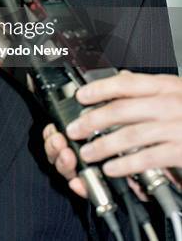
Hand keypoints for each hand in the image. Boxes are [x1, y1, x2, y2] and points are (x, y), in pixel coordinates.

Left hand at [43, 71, 181, 198]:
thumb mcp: (176, 90)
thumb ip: (149, 87)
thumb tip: (122, 77)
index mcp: (166, 86)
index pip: (127, 83)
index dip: (100, 88)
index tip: (81, 96)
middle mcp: (170, 103)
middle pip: (122, 110)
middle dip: (93, 120)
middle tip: (76, 129)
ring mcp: (176, 127)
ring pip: (131, 135)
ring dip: (103, 145)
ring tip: (88, 152)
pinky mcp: (181, 151)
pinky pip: (147, 158)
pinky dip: (126, 164)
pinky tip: (112, 168)